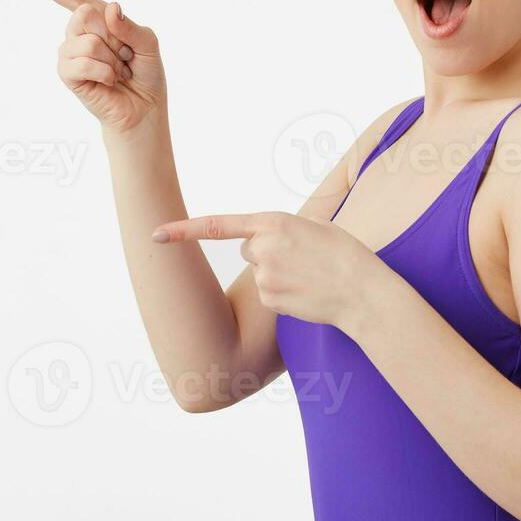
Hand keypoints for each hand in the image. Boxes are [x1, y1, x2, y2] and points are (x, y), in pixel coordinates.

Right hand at [2, 0, 166, 135]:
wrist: (143, 108)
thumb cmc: (146, 73)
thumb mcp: (148, 43)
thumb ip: (130, 25)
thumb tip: (110, 8)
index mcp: (95, 15)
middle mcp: (78, 31)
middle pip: (84, 14)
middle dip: (114, 37)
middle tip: (124, 54)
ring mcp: (69, 53)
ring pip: (88, 42)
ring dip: (112, 59)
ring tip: (118, 71)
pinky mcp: (67, 74)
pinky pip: (82, 63)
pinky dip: (104, 72)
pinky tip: (109, 80)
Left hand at [151, 212, 377, 326]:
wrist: (363, 291)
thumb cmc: (345, 255)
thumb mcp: (313, 227)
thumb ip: (280, 231)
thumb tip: (253, 248)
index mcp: (273, 222)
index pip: (217, 225)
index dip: (183, 230)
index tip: (156, 234)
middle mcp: (263, 247)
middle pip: (248, 250)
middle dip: (268, 254)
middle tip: (302, 258)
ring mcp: (265, 276)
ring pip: (259, 272)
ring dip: (279, 275)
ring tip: (309, 276)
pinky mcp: (271, 299)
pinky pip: (269, 294)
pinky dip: (284, 294)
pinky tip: (306, 292)